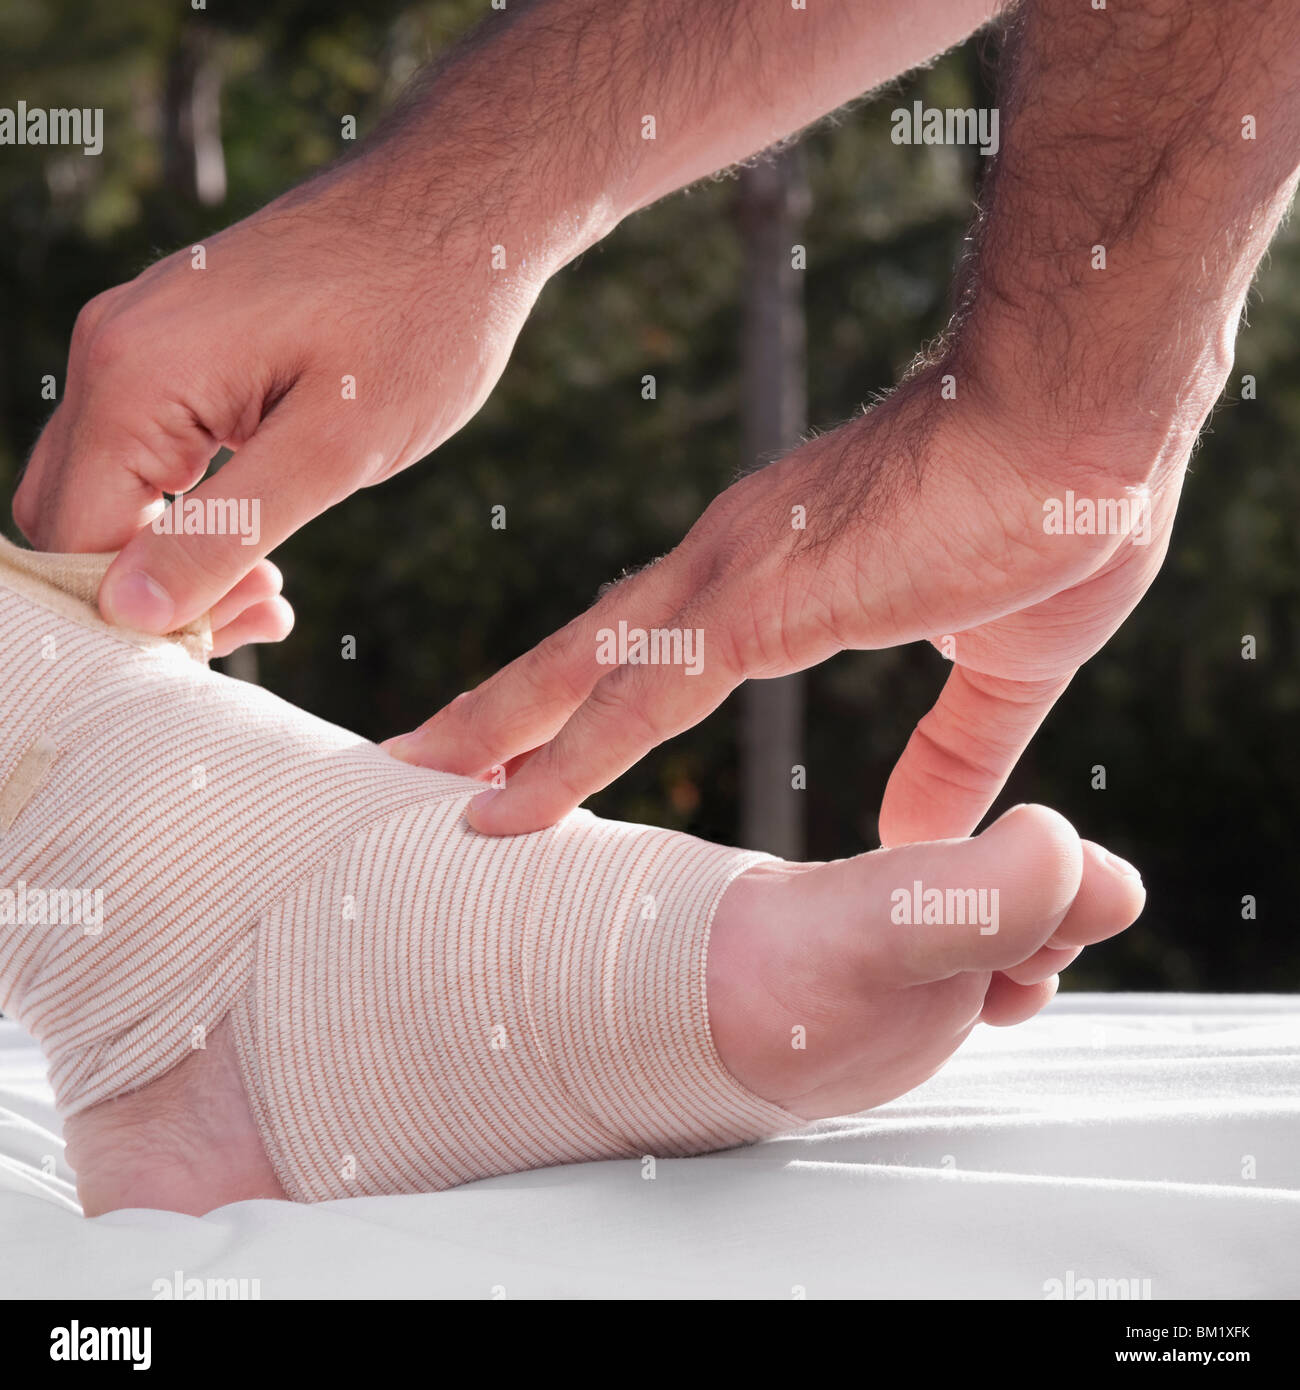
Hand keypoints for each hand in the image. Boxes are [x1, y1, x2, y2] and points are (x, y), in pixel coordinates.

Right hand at [14, 152, 560, 656]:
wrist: (463, 208)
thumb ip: (226, 532)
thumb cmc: (418, 319)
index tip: (232, 635)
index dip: (137, 613)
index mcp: (133, 378)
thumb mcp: (333, 450)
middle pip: (73, 517)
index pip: (73, 539)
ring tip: (274, 592)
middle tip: (260, 615)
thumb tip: (132, 614)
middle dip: (149, 590)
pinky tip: (265, 546)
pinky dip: (190, 512)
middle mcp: (112, 353)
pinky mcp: (180, 347)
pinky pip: (148, 453)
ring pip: (110, 489)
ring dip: (175, 556)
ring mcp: (140, 343)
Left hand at [386, 366, 1186, 841]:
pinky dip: (559, 760)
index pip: (655, 643)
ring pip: (579, 671)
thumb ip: (954, 749)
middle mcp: (729, 565)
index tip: (530, 741)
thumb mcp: (1004, 661)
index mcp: (778, 570)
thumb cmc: (1059, 514)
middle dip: (502, 708)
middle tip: (420, 757)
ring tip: (413, 777)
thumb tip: (918, 832)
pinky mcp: (755, 605)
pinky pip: (632, 701)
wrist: (1085, 421)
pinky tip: (501, 812)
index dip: (587, 692)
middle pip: (587, 649)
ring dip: (493, 728)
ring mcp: (730, 578)